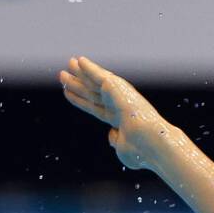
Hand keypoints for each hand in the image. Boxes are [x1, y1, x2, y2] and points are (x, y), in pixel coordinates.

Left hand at [59, 55, 177, 169]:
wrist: (150, 142)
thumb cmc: (139, 151)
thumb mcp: (123, 148)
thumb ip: (116, 139)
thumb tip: (112, 135)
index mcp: (120, 120)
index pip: (95, 108)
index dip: (81, 101)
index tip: (67, 93)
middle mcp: (119, 106)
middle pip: (92, 93)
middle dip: (78, 84)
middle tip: (63, 75)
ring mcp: (118, 96)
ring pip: (94, 82)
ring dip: (80, 73)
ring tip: (68, 64)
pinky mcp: (117, 87)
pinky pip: (99, 75)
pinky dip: (89, 68)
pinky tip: (79, 61)